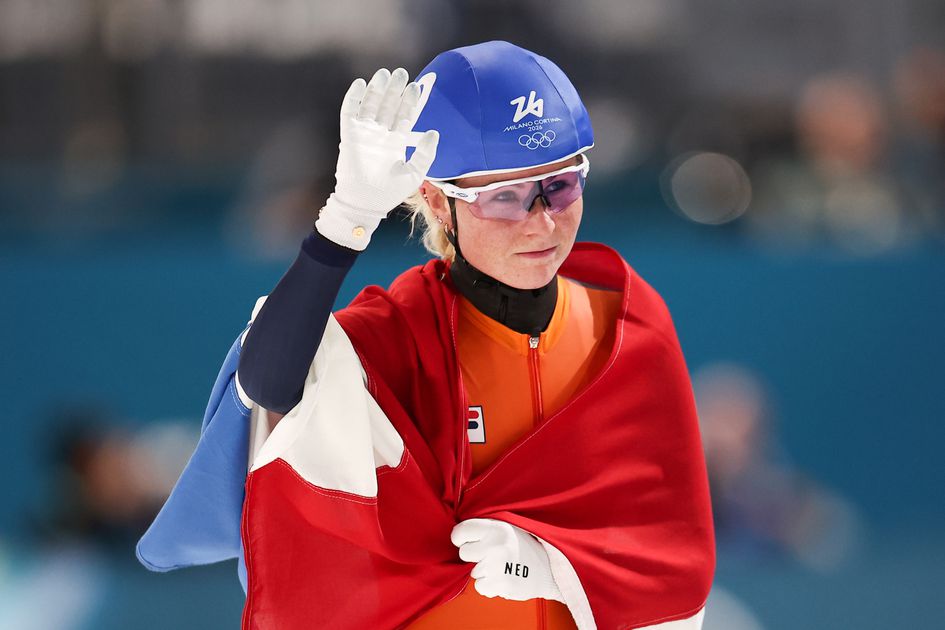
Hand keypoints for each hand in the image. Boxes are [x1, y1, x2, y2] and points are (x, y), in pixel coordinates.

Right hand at [315, 67, 438, 249]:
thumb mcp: (414, 173)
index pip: (405, 115)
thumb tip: (434, 132)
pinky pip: (350, 111)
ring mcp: (364, 133)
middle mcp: (381, 134)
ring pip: (371, 104)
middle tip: (401, 73)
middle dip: (394, 90)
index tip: (417, 85)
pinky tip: (361, 84)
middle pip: (389, 105)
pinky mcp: (349, 134)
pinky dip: (354, 97)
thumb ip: (425, 154)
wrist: (366, 202)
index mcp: (396, 142)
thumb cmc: (390, 192)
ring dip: (377, 89)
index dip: (410, 101)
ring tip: (385, 74)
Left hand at [451, 518, 563, 602]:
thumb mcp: (508, 528)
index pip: (460, 532)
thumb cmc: (524, 547)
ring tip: (504, 566)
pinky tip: (505, 577)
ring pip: (474, 572)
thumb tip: (455, 534)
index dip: (461, 538)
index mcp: (496, 527)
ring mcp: (498, 565)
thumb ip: (485, 529)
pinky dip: (490, 586)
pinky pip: (481, 587)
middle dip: (475, 556)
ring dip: (485, 572)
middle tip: (493, 554)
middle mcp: (496, 544)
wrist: (550, 569)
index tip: (469, 540)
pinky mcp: (502, 584)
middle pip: (464, 553)